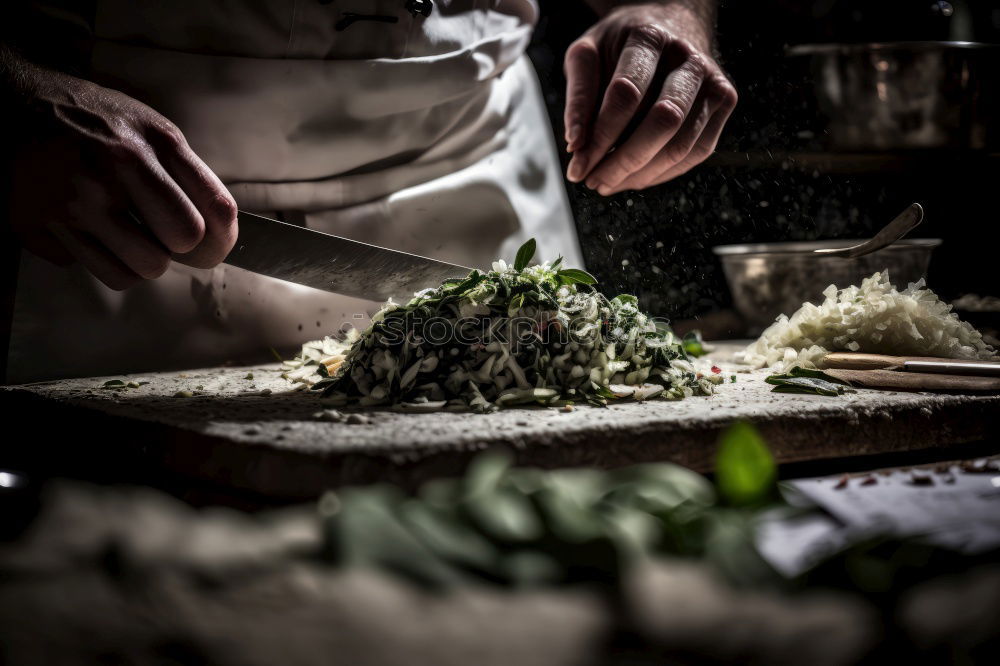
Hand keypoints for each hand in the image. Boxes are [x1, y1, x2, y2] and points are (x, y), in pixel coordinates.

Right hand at [6, 61, 236, 289]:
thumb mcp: (150, 128)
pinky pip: (95, 270)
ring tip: (124, 233)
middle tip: (159, 233)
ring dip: (140, 260)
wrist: (9, 100)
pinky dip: (100, 261)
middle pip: (183, 243)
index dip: (221, 238)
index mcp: (154, 140)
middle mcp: (116, 167)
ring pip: (141, 270)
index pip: (216, 210)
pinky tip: (91, 232)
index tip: (210, 243)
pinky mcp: (37, 223)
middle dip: (177, 247)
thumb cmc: (92, 120)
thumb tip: (219, 232)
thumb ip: (188, 175)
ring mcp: (74, 198)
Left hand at [563, 2, 736, 194]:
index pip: (625, 95)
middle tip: (593, 182)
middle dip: (623, 162)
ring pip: (682, 145)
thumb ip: (579, 97)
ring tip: (608, 184)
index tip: (576, 167)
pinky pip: (696, 152)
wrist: (670, 25)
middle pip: (663, 121)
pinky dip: (663, 173)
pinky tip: (634, 177)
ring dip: (641, 175)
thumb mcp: (588, 55)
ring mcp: (713, 80)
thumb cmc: (621, 47)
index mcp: (650, 37)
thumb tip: (575, 147)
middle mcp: (689, 57)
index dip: (599, 137)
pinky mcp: (724, 101)